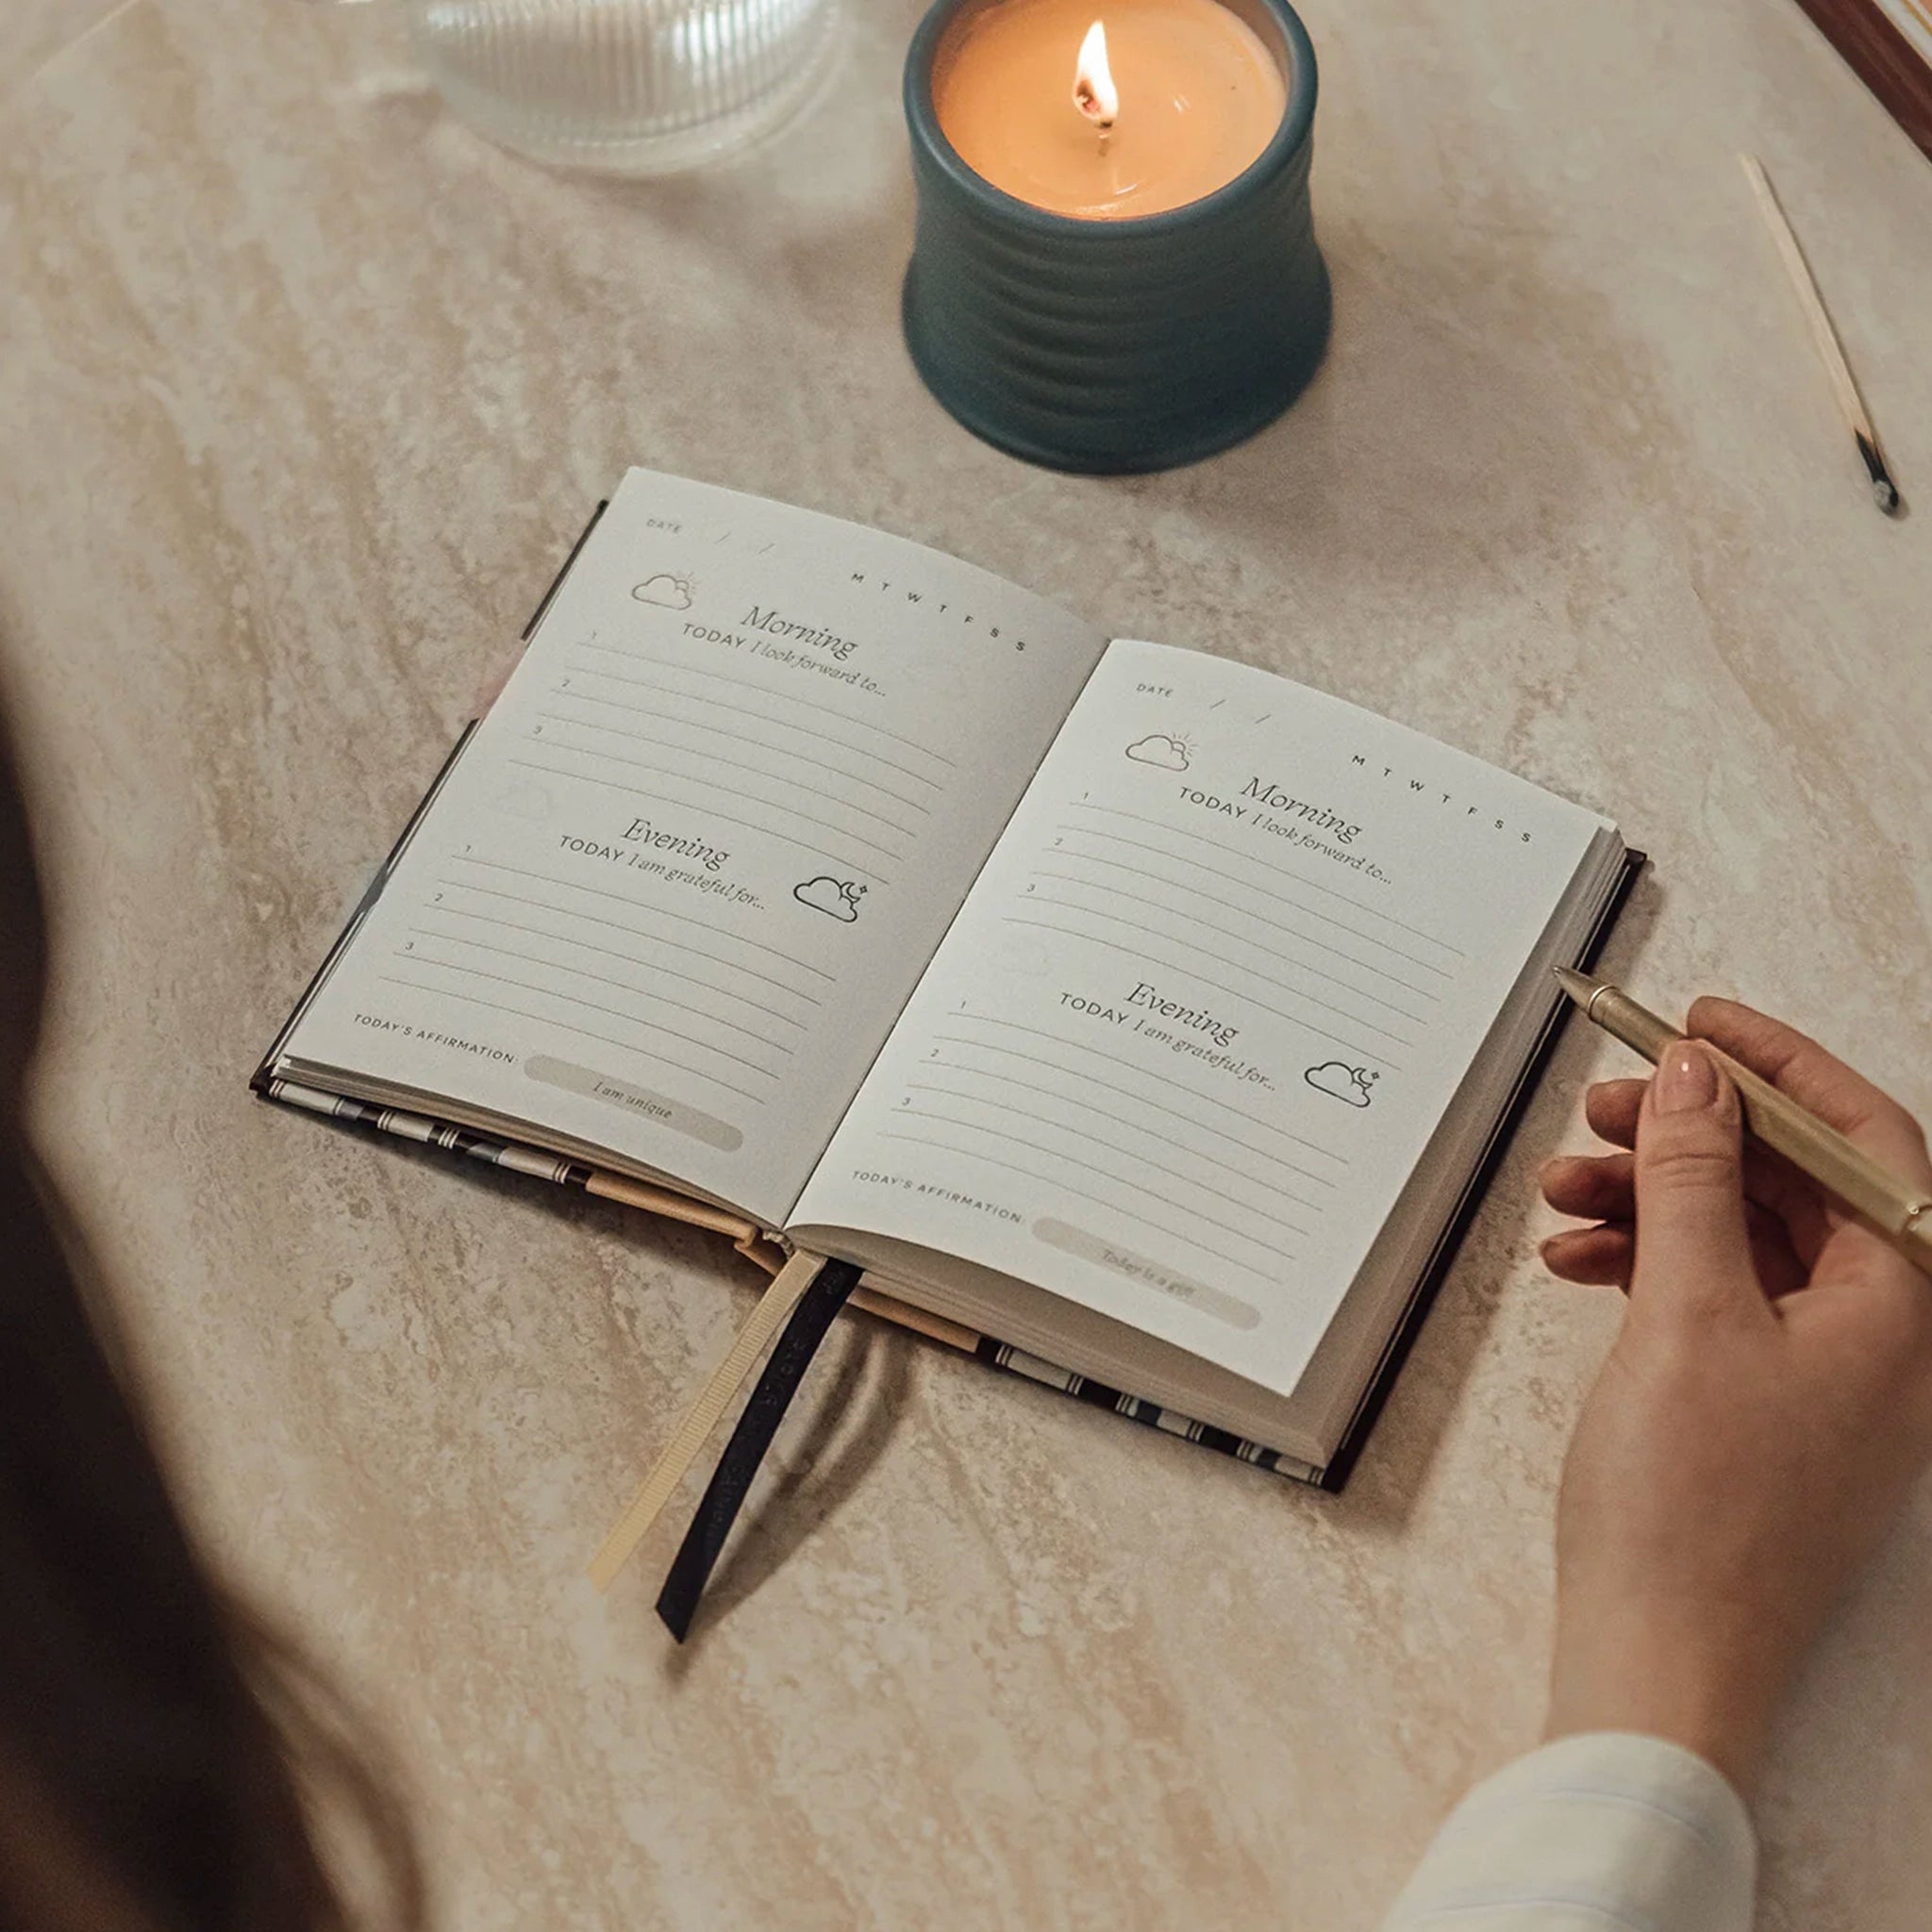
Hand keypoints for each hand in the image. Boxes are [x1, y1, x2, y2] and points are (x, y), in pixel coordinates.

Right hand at [1537, 998, 1931, 1796]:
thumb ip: (1695, 1179)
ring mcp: (1825, 1375)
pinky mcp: (1766, 1406)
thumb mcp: (1688, 1311)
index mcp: (1902, 1305)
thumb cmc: (1693, 1513)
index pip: (1862, 1138)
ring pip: (1744, 1238)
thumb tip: (1698, 1078)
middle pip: (1795, 1184)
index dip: (1779, 1066)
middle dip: (1692, 1135)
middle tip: (1604, 1107)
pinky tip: (1579, 1261)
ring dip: (1652, 1199)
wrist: (1661, 1659)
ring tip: (1563, 1192)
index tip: (1696, 1023)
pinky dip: (1647, 1264)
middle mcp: (1882, 1335)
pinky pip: (1716, 1296)